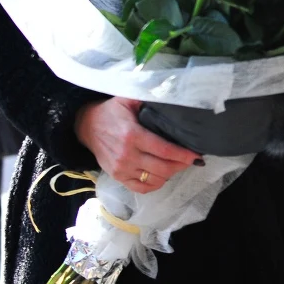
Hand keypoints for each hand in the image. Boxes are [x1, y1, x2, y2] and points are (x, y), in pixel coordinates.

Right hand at [74, 97, 201, 193]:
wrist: (85, 126)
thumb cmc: (111, 111)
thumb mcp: (127, 99)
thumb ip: (148, 98)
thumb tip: (171, 95)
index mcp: (133, 135)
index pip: (165, 150)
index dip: (184, 155)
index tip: (197, 155)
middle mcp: (127, 155)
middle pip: (163, 167)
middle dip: (182, 165)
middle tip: (191, 159)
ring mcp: (121, 169)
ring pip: (155, 179)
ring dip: (171, 174)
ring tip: (179, 165)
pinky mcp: (117, 177)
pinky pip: (141, 188)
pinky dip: (155, 184)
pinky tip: (163, 176)